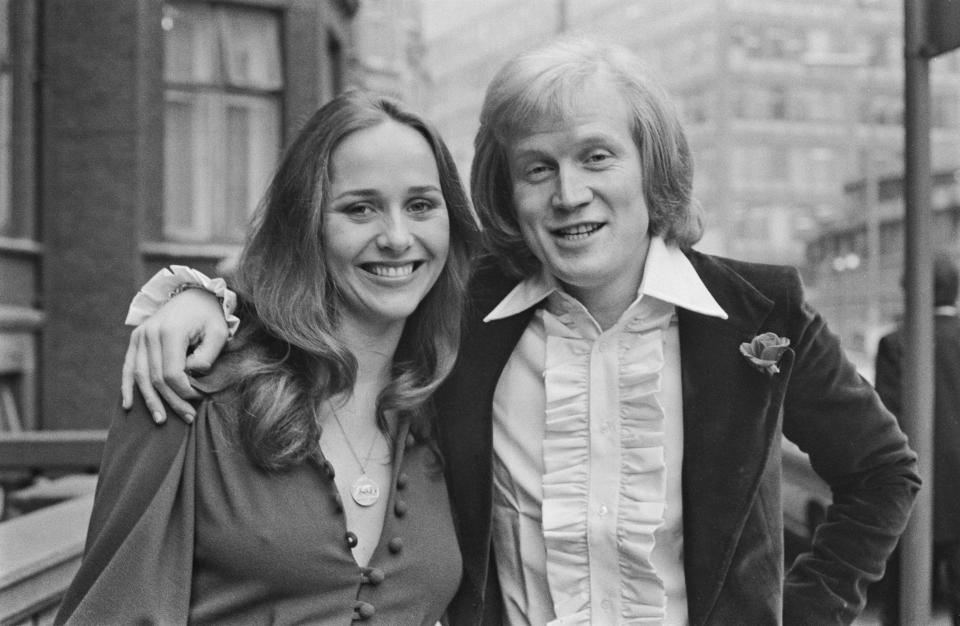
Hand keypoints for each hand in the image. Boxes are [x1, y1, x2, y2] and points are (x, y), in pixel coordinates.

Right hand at [120, 289, 229, 423]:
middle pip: (156, 378)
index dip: (184, 391)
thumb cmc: (210, 316)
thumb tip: (191, 374)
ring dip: (150, 401)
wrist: (193, 293)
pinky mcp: (136, 339)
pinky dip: (127, 388)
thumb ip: (207, 355)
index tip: (199, 398)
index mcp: (171, 332)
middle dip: (172, 401)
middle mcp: (150, 334)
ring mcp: (140, 336)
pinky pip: (128, 368)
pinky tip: (129, 406)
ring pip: (141, 377)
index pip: (172, 373)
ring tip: (161, 420)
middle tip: (188, 418)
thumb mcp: (219, 332)